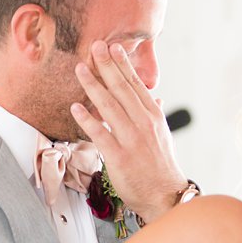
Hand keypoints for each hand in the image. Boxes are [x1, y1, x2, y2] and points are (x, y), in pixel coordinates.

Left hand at [71, 41, 185, 222]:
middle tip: (95, 46)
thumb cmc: (161, 166)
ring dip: (93, 86)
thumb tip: (154, 97)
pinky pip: (101, 134)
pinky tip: (75, 107)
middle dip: (108, 66)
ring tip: (81, 69)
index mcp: (153, 116)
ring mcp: (131, 139)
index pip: (136, 85)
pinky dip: (88, 120)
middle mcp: (143, 123)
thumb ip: (154, 114)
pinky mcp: (119, 156)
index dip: (124, 65)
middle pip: (122, 89)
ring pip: (110, 106)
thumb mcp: (162, 135)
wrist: (166, 196)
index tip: (114, 47)